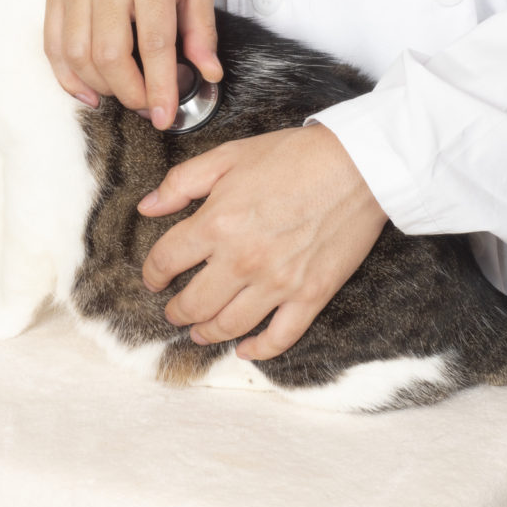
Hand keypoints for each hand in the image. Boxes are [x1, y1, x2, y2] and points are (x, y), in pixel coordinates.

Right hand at [44, 0, 222, 129]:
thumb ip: (202, 32)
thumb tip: (209, 75)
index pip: (154, 45)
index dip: (160, 88)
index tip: (165, 116)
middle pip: (110, 56)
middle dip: (130, 93)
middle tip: (146, 105)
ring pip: (79, 56)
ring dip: (101, 88)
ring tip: (124, 94)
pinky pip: (54, 46)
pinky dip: (68, 78)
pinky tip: (90, 93)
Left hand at [139, 125, 388, 359]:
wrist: (358, 165)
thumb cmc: (294, 156)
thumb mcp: (229, 156)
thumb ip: (182, 182)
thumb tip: (147, 207)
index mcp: (217, 223)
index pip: (166, 261)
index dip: (152, 274)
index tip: (154, 278)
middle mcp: (242, 260)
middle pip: (193, 304)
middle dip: (176, 312)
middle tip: (174, 311)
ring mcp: (278, 283)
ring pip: (229, 326)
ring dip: (207, 334)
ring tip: (199, 332)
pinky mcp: (310, 295)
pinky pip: (279, 337)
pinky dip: (258, 350)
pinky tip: (245, 351)